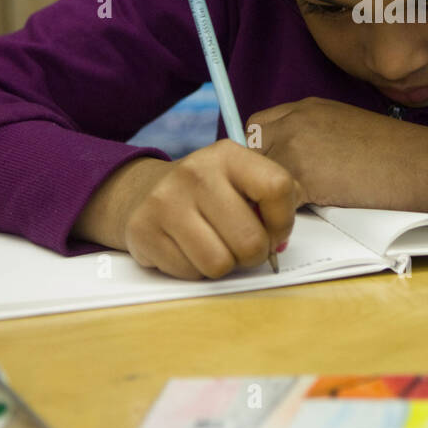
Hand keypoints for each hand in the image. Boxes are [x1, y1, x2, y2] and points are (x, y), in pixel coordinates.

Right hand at [90, 140, 304, 279]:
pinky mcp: (143, 231)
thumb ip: (275, 200)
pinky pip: (190, 273)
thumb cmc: (208, 193)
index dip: (284, 221)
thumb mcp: (242, 179)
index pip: (277, 188)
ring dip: (224, 265)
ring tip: (215, 247)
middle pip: (250, 240)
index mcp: (228, 154)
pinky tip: (188, 249)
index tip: (274, 230)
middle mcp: (196, 173)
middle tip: (243, 246)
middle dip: (255, 254)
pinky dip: (195, 270)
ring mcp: (166, 202)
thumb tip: (280, 240)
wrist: (143, 191)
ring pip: (219, 264)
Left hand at [246, 97, 427, 211]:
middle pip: (249, 149)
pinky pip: (273, 201)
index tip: (268, 173)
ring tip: (280, 214)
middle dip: (256, 174)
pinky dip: (280, 217)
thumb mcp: (344, 128)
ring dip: (264, 197)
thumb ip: (313, 138)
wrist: (418, 163)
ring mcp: (295, 145)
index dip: (261, 152)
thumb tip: (294, 166)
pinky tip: (295, 224)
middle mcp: (295, 121)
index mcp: (306, 107)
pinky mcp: (302, 175)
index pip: (258, 125)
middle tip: (269, 197)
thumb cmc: (394, 153)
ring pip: (256, 176)